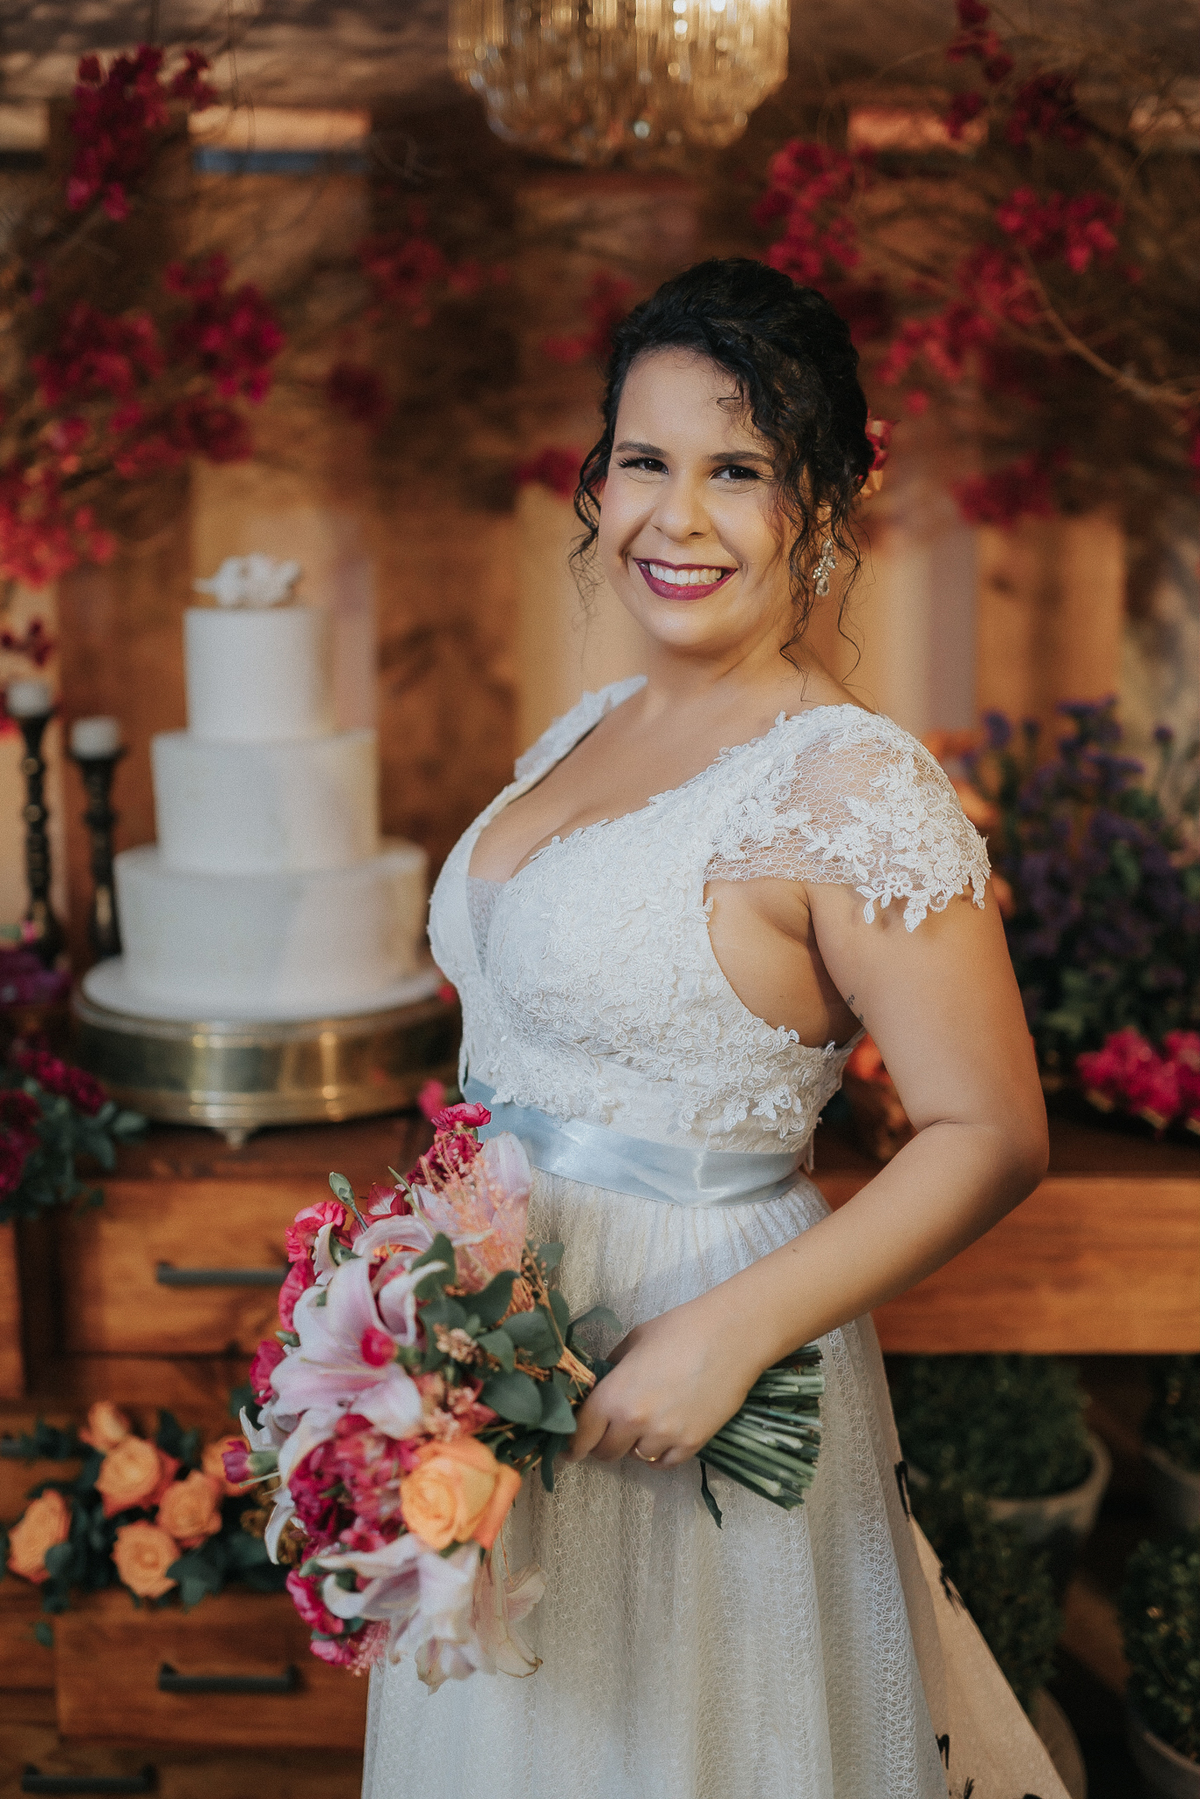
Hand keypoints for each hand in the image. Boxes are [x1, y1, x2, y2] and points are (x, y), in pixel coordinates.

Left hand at [565, 1296, 763, 1467]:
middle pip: (605, 1452)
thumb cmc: (680, 1329)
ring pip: (636, 1457)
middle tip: (609, 1432)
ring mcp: (666, 1436)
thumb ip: (612, 1369)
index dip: (572, 1444)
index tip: (569, 1449)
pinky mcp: (693, 1443)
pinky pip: (664, 1463)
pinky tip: (663, 1436)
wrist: (731, 1335)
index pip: (581, 1434)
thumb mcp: (634, 1342)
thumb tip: (600, 1386)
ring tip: (645, 1424)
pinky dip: (659, 1454)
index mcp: (615, 1394)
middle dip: (603, 1444)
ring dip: (634, 1445)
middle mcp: (636, 1421)